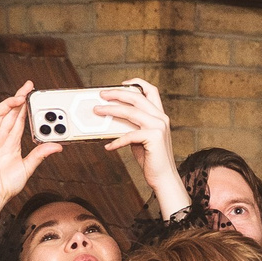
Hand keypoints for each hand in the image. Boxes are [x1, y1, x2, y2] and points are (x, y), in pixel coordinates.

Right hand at [0, 84, 60, 209]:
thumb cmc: (6, 186)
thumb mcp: (27, 168)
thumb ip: (40, 154)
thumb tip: (57, 146)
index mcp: (12, 143)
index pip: (20, 119)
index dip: (26, 106)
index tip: (34, 94)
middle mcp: (0, 137)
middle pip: (9, 112)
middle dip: (18, 98)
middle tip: (28, 87)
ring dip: (6, 103)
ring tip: (18, 97)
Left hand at [91, 80, 186, 215]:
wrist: (164, 178)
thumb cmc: (151, 158)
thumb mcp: (140, 138)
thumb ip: (132, 125)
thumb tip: (112, 117)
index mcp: (160, 115)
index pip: (151, 91)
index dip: (137, 83)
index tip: (121, 83)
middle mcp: (161, 118)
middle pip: (137, 97)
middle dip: (117, 94)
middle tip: (101, 95)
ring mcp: (159, 127)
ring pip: (131, 112)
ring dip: (111, 110)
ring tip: (97, 111)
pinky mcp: (154, 137)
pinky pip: (129, 135)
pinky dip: (117, 141)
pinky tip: (108, 146)